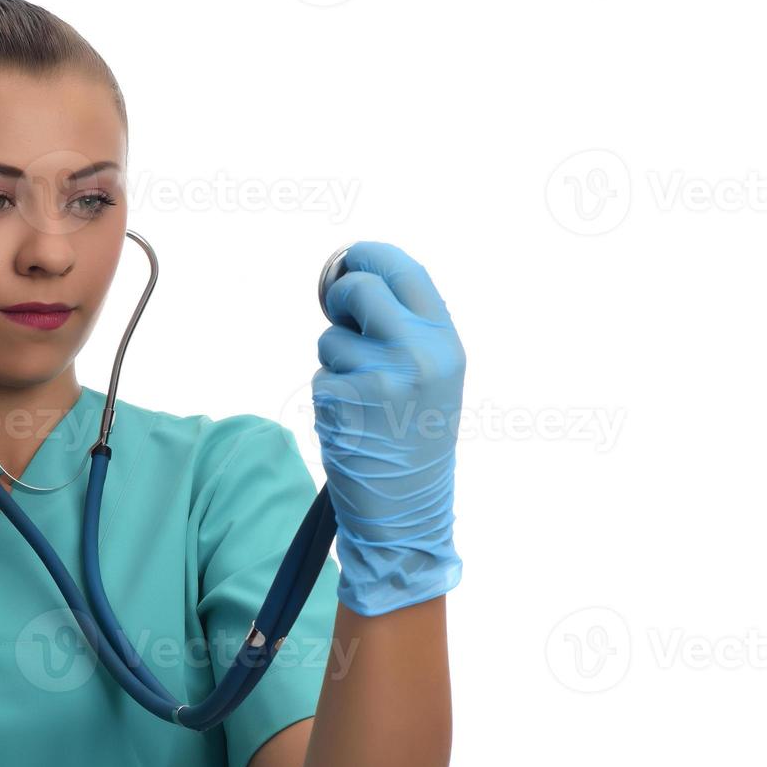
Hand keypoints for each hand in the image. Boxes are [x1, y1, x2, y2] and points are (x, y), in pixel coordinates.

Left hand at [311, 241, 465, 616]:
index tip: (351, 257)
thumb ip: (408, 328)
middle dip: (340, 299)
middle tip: (340, 315)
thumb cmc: (416, 439)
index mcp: (446, 344)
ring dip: (335, 364)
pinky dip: (328, 396)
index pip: (405, 272)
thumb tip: (357, 278)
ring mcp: (377, 379)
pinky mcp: (341, 403)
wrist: (406, 511)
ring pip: (331, 341)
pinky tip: (351, 423)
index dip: (371, 255)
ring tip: (364, 401)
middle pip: (358, 291)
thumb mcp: (434, 377)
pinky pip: (320, 378)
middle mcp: (417, 355)